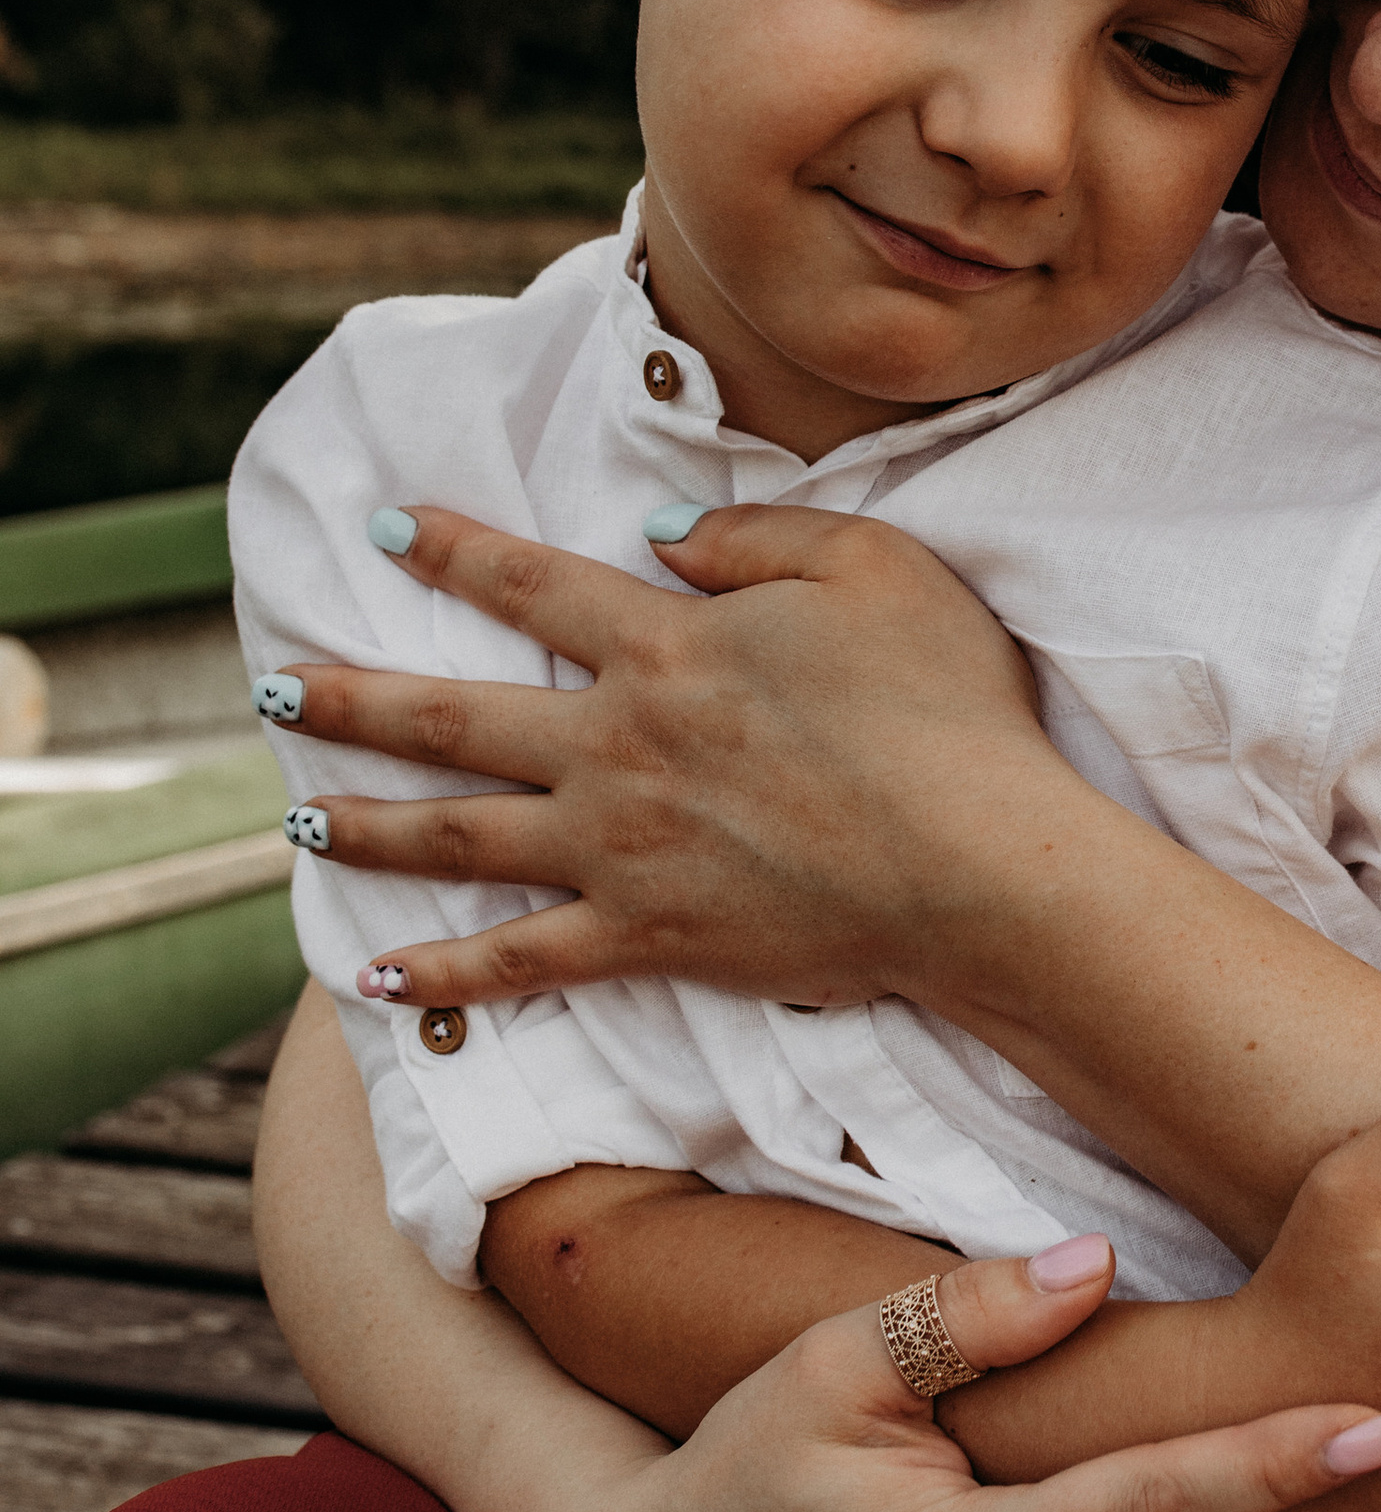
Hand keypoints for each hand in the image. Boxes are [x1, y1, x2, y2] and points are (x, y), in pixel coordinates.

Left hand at [252, 503, 1063, 1011]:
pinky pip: (518, 962)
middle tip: (272, 688)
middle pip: (453, 716)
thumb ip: (760, 538)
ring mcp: (621, 849)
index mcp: (668, 646)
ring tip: (297, 821)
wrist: (978, 864)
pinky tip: (372, 983)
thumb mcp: (875, 567)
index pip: (532, 586)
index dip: (454, 551)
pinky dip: (440, 976)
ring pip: (458, 837)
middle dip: (351, 699)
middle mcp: (618, 745)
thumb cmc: (946, 710)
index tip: (388, 528)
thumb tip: (660, 537)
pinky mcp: (647, 938)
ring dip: (366, 827)